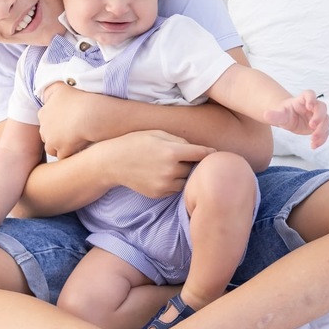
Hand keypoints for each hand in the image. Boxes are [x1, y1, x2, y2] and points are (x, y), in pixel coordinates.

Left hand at [38, 81, 103, 158]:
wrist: (90, 113)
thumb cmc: (79, 99)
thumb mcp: (61, 88)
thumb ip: (51, 90)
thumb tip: (45, 94)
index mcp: (43, 113)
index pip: (45, 122)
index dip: (56, 124)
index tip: (66, 123)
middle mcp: (44, 128)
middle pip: (48, 137)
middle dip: (56, 137)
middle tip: (71, 133)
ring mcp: (52, 141)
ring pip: (53, 149)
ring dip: (61, 147)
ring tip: (75, 143)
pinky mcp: (62, 151)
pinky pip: (64, 156)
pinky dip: (70, 154)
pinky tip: (79, 149)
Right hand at [97, 131, 216, 198]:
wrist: (113, 162)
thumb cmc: (136, 142)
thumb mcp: (157, 133)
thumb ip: (179, 140)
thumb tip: (197, 149)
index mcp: (171, 152)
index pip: (201, 154)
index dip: (210, 152)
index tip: (215, 153)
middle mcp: (170, 170)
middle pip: (194, 168)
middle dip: (193, 162)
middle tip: (190, 157)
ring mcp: (164, 184)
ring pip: (187, 180)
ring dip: (185, 174)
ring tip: (176, 166)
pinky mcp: (159, 194)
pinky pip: (176, 189)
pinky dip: (175, 182)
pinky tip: (166, 174)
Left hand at [264, 90, 328, 148]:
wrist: (288, 119)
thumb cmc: (284, 113)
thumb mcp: (279, 115)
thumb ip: (274, 115)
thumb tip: (265, 115)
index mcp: (302, 99)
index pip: (310, 94)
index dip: (311, 98)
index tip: (310, 106)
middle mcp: (313, 106)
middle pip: (322, 107)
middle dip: (319, 116)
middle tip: (312, 126)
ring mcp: (318, 116)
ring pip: (326, 120)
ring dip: (322, 130)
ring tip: (313, 140)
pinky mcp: (320, 126)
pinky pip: (325, 132)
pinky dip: (322, 139)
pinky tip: (314, 146)